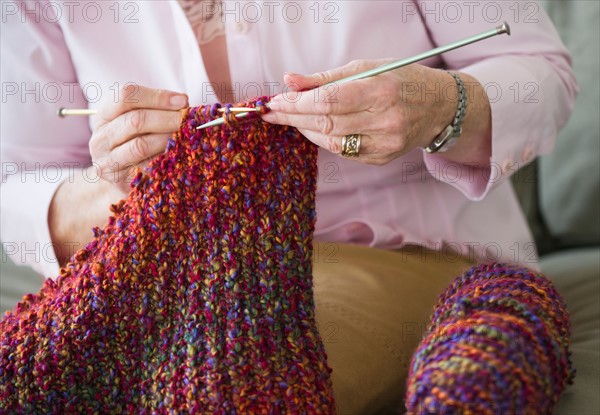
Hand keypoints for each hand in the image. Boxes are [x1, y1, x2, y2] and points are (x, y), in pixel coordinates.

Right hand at [89, 84, 187, 192]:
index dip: (157, 97)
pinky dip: (166, 160)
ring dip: (168, 139)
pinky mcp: (120, 182)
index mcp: (103, 117)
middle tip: (188, 120)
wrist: (121, 180)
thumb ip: (156, 109)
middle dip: (167, 118)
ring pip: (141, 145)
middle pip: (135, 120)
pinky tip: (179, 156)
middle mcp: (101, 139)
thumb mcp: (138, 123)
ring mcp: (108, 162)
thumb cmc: (136, 144)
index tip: (183, 101)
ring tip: (186, 136)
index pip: (126, 97)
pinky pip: (147, 169)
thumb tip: (183, 102)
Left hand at [262, 60, 465, 165]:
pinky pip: (343, 152)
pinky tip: (315, 129)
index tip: (275, 101)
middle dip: (294, 117)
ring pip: (331, 142)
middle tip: (272, 112)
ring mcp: (385, 144)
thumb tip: (289, 81)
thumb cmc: (401, 80)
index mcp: (382, 91)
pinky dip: (324, 140)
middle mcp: (385, 121)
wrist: (439, 107)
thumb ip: (326, 78)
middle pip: (326, 123)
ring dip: (305, 130)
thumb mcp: (367, 67)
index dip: (297, 103)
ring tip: (291, 118)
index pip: (328, 101)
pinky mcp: (382, 159)